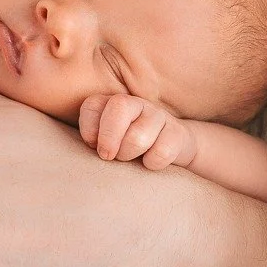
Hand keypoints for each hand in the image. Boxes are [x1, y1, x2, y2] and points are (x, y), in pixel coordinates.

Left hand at [79, 94, 198, 170]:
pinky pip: (161, 152)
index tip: (92, 145)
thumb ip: (93, 138)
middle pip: (120, 107)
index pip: (93, 105)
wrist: (170, 149)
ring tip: (132, 159)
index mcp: (113, 103)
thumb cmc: (128, 148)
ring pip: (138, 136)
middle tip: (109, 156)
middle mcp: (136, 104)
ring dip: (130, 154)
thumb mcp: (107, 142)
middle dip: (109, 138)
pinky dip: (152, 163)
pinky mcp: (177, 133)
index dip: (89, 128)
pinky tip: (150, 162)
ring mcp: (158, 116)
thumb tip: (92, 141)